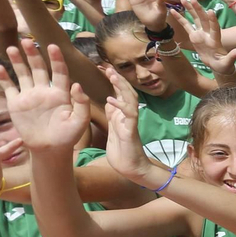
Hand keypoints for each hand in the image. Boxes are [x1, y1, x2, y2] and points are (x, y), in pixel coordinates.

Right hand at [0, 43, 89, 154]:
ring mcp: (29, 96)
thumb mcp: (80, 121)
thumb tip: (77, 85)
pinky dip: (4, 77)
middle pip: (38, 68)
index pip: (59, 71)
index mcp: (60, 93)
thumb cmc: (68, 136)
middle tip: (27, 40)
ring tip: (12, 48)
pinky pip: (10, 87)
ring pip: (23, 74)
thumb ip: (81, 103)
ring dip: (18, 61)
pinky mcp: (17, 104)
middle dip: (33, 54)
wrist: (50, 149)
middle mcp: (44, 90)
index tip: (53, 46)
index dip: (56, 59)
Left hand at [99, 66, 164, 185]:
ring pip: (130, 99)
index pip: (118, 92)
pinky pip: (129, 115)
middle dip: (117, 78)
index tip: (103, 68)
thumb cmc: (122, 153)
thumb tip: (109, 101)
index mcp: (121, 115)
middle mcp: (128, 116)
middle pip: (125, 92)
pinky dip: (121, 106)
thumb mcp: (113, 130)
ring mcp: (131, 122)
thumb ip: (112, 116)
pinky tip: (111, 99)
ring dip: (121, 87)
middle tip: (107, 66)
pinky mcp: (131, 130)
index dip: (113, 80)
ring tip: (112, 75)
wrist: (132, 169)